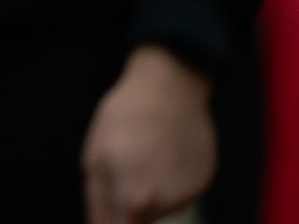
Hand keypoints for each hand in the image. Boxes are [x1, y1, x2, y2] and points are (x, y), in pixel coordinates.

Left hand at [82, 47, 214, 223]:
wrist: (170, 88)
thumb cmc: (124, 119)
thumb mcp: (94, 157)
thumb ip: (98, 204)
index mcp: (131, 200)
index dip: (111, 222)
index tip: (112, 206)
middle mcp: (163, 205)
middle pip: (139, 221)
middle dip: (128, 207)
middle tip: (125, 167)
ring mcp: (186, 194)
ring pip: (160, 208)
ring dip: (150, 192)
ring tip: (146, 155)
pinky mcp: (203, 183)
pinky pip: (179, 193)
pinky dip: (170, 181)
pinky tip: (165, 153)